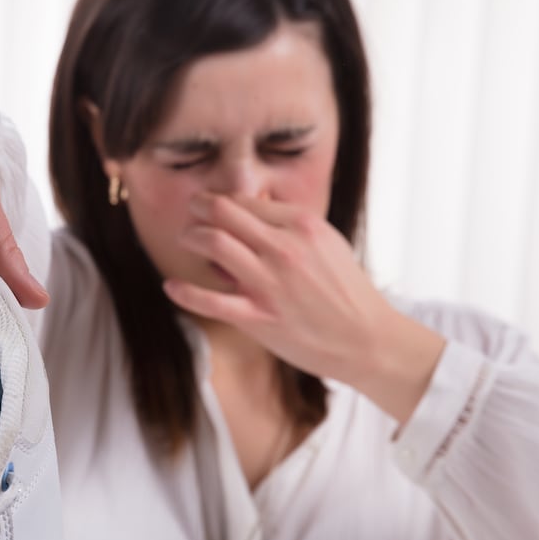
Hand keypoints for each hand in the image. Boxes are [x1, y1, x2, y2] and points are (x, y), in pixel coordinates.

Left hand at [162, 193, 443, 422]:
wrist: (367, 339)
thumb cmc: (345, 291)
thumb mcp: (326, 244)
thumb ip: (290, 227)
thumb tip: (250, 213)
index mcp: (303, 225)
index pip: (246, 200)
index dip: (223, 202)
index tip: (212, 207)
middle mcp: (284, 248)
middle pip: (223, 212)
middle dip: (199, 207)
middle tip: (191, 213)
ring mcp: (270, 283)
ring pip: (213, 243)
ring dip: (190, 237)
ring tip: (185, 240)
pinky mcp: (259, 317)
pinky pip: (209, 300)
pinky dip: (184, 291)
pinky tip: (171, 286)